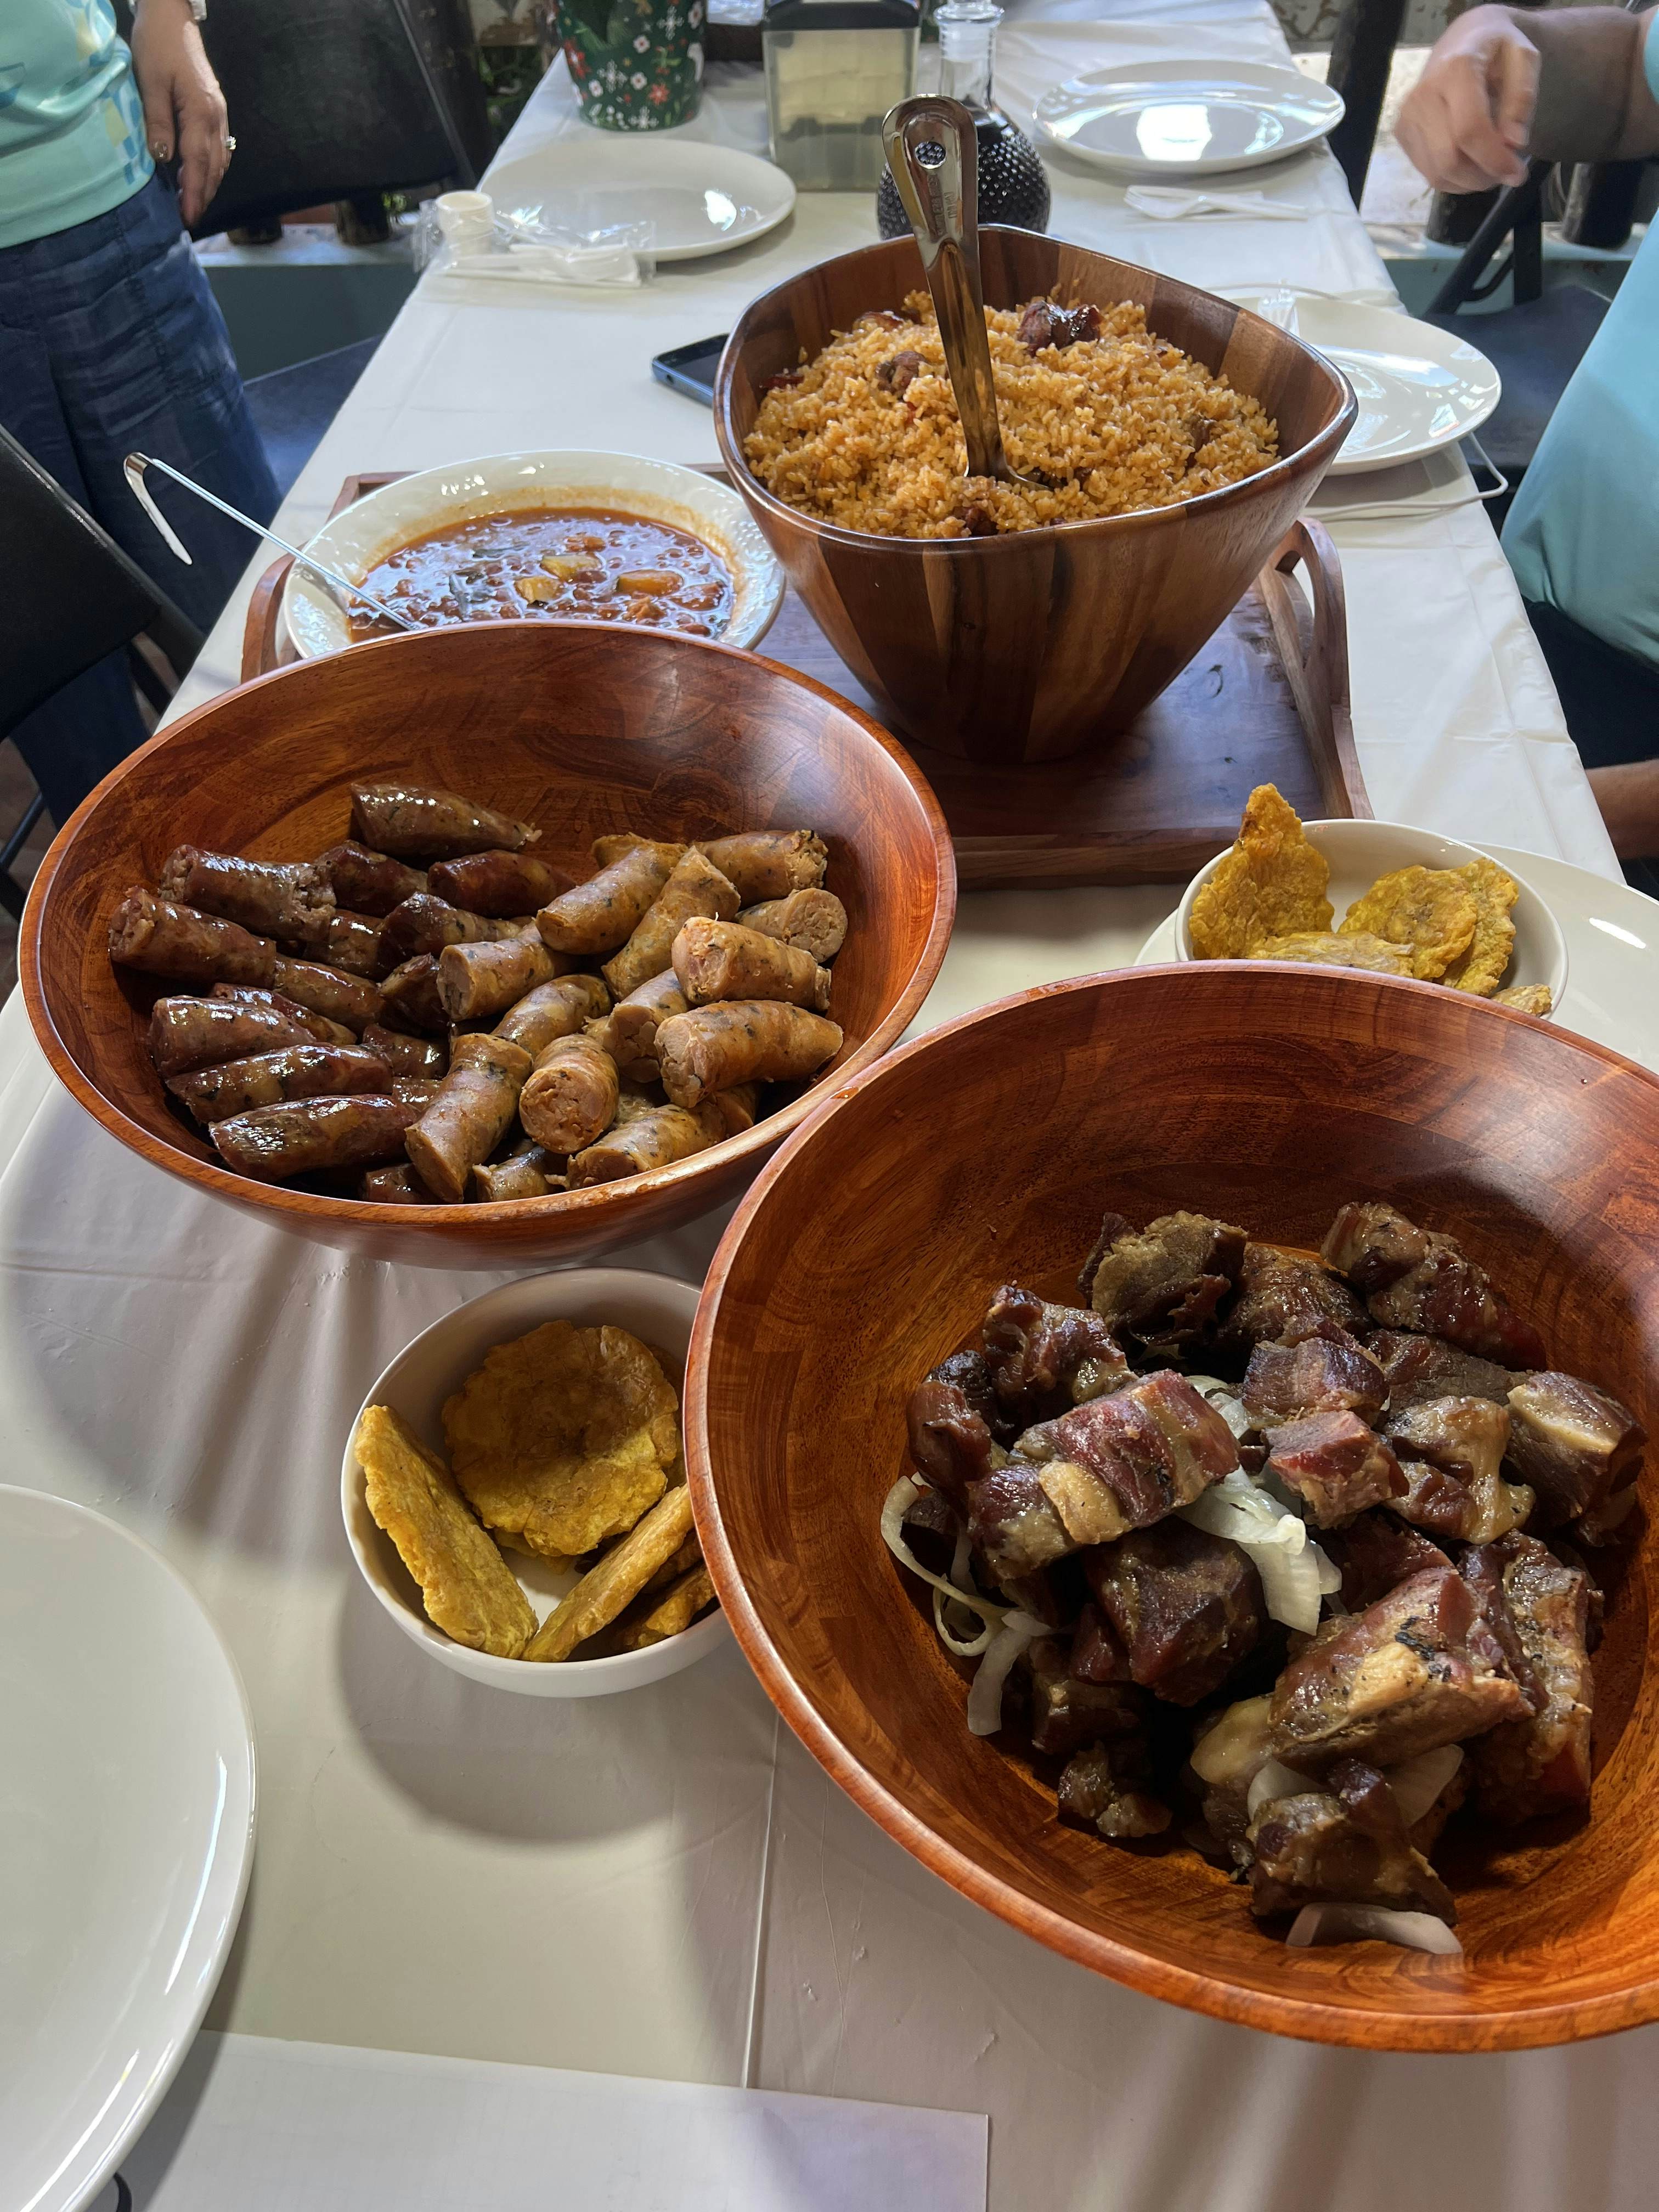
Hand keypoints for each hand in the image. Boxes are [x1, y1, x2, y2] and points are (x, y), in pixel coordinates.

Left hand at [129, 0, 232, 227]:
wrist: (173, 17)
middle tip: (189, 220)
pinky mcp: (215, 111)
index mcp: (200, 112)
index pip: (198, 162)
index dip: (194, 193)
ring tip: (194, 204)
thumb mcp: (150, 81)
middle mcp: (216, 118)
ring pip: (220, 160)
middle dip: (203, 196)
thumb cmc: (157, 44)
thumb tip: (162, 159)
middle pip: (213, 167)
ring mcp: (219, 115)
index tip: (187, 217)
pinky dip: (212, 168)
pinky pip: (219, 148)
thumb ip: (157, 121)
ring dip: (208, 185)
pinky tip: (201, 177)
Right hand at [1397, 6, 1539, 191]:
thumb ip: (1522, 99)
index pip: (1468, 130)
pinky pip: (1428, 172)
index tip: (1518, 173)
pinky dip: (1454, 179)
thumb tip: (1513, 143)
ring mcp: (1407, 116)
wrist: (1462, 37)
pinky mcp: (1401, 132)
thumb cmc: (1497, 48)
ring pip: (1436, 174)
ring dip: (1469, 182)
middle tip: (1506, 173)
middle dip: (1482, 177)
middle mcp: (1423, 95)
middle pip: (1448, 160)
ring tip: (1490, 168)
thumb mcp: (1524, 59)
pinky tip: (1471, 163)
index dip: (1493, 159)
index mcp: (1455, 70)